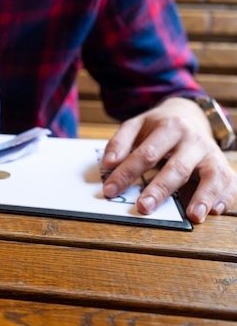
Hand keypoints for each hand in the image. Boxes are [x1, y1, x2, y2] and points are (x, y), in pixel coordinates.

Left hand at [100, 97, 236, 222]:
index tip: (110, 190)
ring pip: (211, 175)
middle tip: (143, 207)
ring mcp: (211, 153)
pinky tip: (214, 211)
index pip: (146, 154)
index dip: (127, 173)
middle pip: (176, 167)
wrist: (190, 114)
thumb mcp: (136, 125)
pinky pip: (230, 182)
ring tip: (193, 216)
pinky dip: (225, 197)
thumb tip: (107, 164)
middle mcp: (193, 140)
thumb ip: (120, 142)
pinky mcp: (223, 165)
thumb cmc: (158, 126)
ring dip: (203, 196)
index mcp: (169, 127)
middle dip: (159, 189)